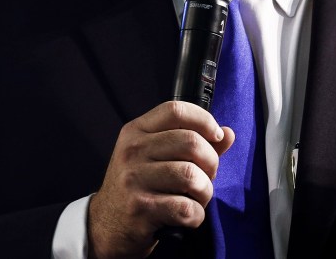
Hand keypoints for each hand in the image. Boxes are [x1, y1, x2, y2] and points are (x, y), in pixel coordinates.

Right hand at [88, 101, 233, 258]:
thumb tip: (228, 133)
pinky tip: (188, 215)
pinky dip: (196, 214)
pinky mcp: (140, 208)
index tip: (216, 135)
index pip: (176, 110)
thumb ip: (194, 141)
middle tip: (207, 175)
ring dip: (205, 191)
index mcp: (137, 131)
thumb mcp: (158, 156)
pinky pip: (186, 207)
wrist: (107, 224)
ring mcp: (133, 179)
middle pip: (191, 142)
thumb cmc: (139, 186)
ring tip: (197, 197)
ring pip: (192, 176)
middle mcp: (132, 151)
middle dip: (211, 162)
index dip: (204, 120)